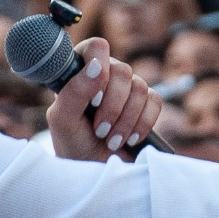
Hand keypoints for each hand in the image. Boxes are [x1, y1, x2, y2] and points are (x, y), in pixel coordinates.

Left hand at [46, 38, 162, 161]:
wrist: (94, 171)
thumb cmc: (73, 143)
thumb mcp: (63, 120)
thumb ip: (74, 92)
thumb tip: (97, 67)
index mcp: (81, 71)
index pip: (96, 47)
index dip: (99, 67)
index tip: (93, 99)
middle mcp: (106, 75)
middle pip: (122, 70)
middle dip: (112, 106)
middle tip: (100, 129)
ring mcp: (129, 89)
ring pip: (140, 87)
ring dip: (125, 120)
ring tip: (111, 139)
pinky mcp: (147, 105)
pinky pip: (155, 102)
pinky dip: (142, 124)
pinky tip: (128, 138)